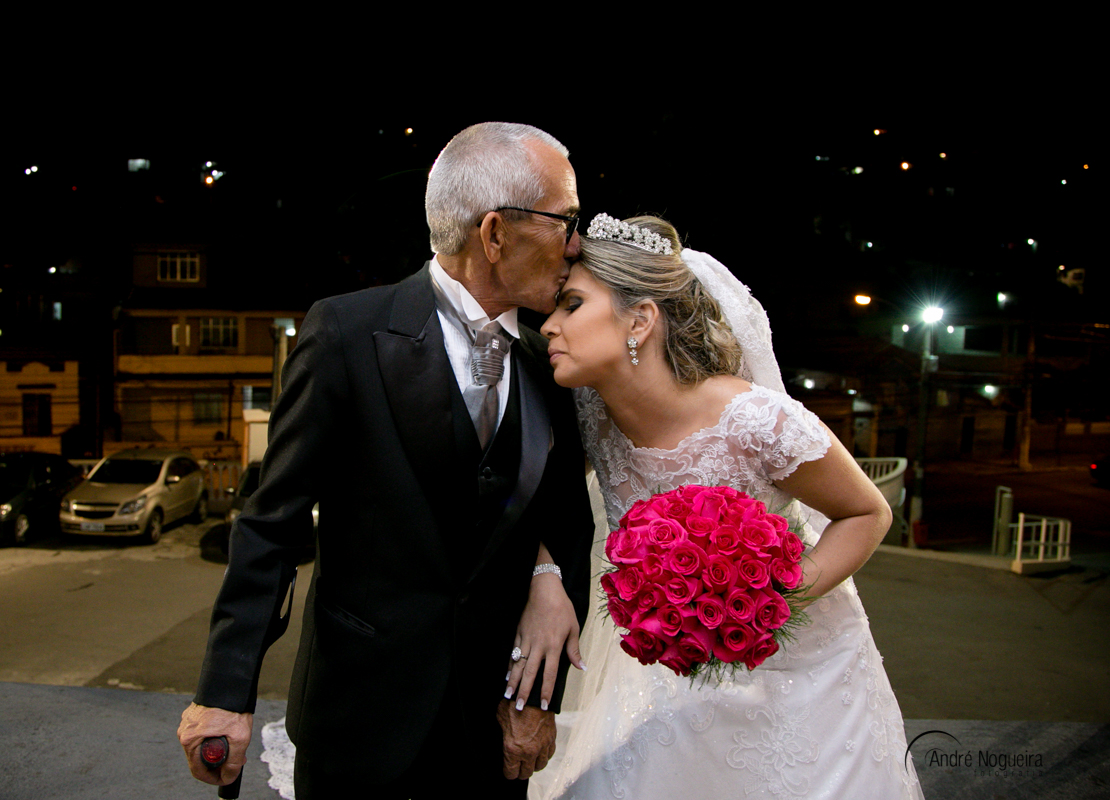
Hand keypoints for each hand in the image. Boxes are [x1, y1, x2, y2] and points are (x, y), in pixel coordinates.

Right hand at [178, 702, 252, 785]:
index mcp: (190, 739)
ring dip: (215, 749)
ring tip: (232, 745)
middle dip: (217, 763)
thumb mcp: (239, 738)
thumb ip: (234, 760)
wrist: (231, 683)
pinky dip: (213, 736)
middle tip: (233, 763)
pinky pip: (201, 732)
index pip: (197, 770)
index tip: (224, 779)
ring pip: (200, 745)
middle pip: (198, 758)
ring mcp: (188, 722)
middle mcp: (185, 731)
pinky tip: (226, 733)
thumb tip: (229, 776)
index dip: (212, 778)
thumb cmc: (233, 706)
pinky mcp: (194, 715)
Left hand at [496, 699, 555, 779]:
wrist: (534, 695)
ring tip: (529, 760)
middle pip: (526, 773)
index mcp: (513, 749)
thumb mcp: (500, 717)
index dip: (508, 772)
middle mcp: (528, 752)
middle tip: (518, 766)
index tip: (508, 769)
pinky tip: (540, 751)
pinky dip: (544, 755)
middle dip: (520, 771)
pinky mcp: (551, 739)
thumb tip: (502, 734)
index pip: (511, 773)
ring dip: (533, 765)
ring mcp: (542, 746)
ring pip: (539, 766)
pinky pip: (549, 755)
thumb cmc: (514, 704)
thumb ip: (502, 732)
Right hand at [504, 571, 582, 711]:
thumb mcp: (573, 628)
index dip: (546, 691)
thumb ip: (574, 650)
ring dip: (513, 681)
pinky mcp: (519, 633)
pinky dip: (510, 665)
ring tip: (507, 695)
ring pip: (518, 664)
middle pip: (530, 673)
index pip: (549, 674)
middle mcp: (539, 646)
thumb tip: (581, 667)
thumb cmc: (562, 608)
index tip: (544, 705)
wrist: (544, 590)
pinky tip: (507, 675)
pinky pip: (513, 652)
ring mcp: (527, 640)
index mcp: (554, 646)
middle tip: (518, 707)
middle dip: (524, 691)